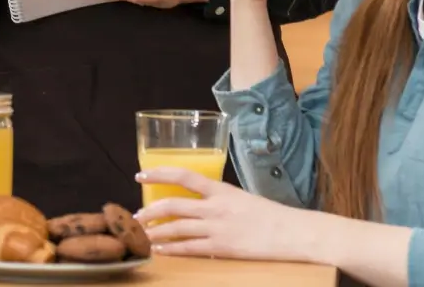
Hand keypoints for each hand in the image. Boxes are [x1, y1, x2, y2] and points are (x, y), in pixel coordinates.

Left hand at [134, 167, 305, 259]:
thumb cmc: (266, 214)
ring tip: (142, 234)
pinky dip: (171, 249)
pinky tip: (160, 250)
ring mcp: (216, 228)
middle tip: (135, 215)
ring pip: (176, 228)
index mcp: (220, 189)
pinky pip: (189, 248)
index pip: (183, 175)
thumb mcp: (239, 196)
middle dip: (150, 211)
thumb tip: (194, 199)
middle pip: (173, 205)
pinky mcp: (221, 247)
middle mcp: (215, 206)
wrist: (289, 232)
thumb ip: (216, 197)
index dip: (159, 173)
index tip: (141, 175)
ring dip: (155, 232)